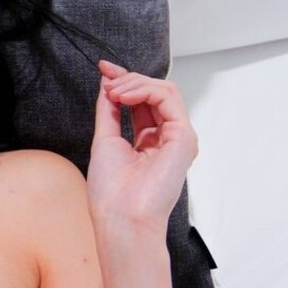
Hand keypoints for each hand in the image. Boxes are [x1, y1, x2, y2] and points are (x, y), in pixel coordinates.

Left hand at [87, 61, 197, 231]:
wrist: (120, 217)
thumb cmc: (112, 191)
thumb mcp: (105, 140)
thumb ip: (109, 111)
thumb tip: (107, 83)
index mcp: (151, 141)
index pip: (143, 101)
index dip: (125, 81)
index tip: (104, 69)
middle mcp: (168, 138)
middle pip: (155, 92)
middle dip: (128, 78)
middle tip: (106, 81)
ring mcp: (179, 137)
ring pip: (164, 90)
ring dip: (135, 83)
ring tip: (113, 91)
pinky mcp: (184, 138)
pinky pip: (168, 98)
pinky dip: (143, 90)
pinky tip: (123, 96)